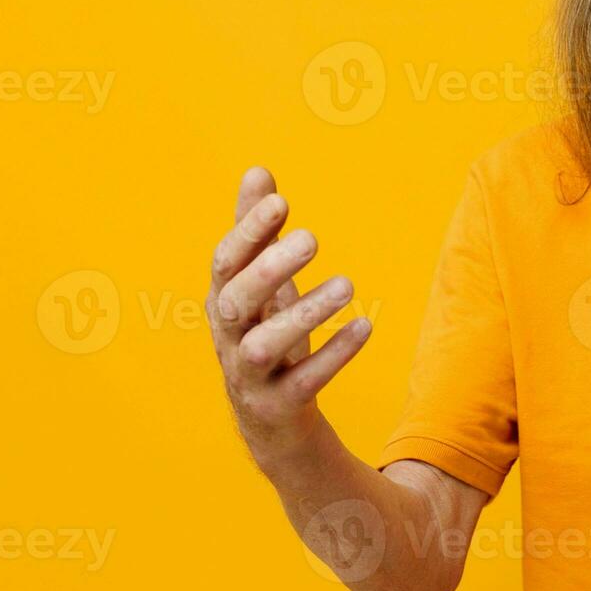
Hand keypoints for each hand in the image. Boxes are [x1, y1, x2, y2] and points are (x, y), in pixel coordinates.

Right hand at [206, 167, 371, 465]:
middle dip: (271, 268)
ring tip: (347, 283)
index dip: (249, 231)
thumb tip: (257, 171)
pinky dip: (334, 354)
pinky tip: (365, 325)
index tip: (281, 200)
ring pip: (264, 347)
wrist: (272, 419)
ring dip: (305, 313)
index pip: (226, 262)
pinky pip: (304, 382)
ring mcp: (251, 376)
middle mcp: (230, 338)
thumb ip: (257, 231)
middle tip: (313, 237)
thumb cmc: (266, 334)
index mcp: (225, 302)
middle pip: (236, 302)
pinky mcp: (280, 406)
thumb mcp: (263, 283)